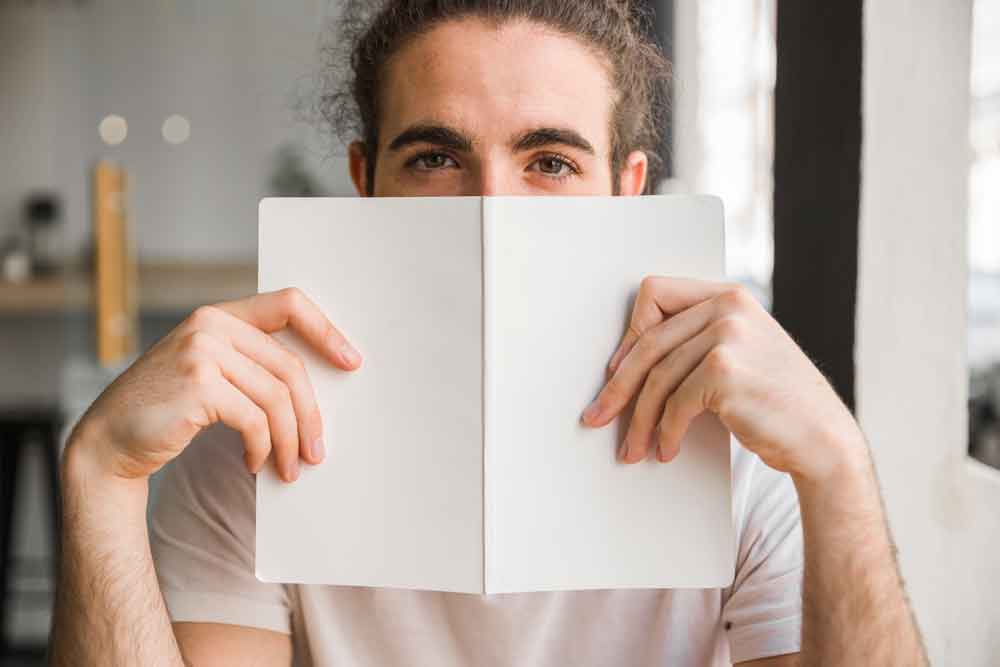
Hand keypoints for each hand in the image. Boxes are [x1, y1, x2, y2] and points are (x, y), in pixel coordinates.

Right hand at [67, 288, 360, 482]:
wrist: (109, 440)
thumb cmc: (167, 410)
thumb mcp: (209, 372)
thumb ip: (250, 364)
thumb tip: (315, 392)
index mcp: (220, 315)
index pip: (289, 304)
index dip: (326, 331)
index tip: (352, 361)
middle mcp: (211, 325)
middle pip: (290, 366)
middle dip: (310, 415)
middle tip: (316, 451)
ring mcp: (202, 351)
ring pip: (276, 397)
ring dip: (288, 440)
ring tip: (289, 468)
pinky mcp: (199, 385)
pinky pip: (255, 420)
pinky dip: (262, 447)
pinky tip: (255, 463)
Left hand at [580, 277, 865, 481]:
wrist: (823, 438)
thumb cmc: (775, 402)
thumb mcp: (740, 353)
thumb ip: (697, 340)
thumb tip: (626, 362)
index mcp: (728, 295)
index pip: (655, 293)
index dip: (630, 334)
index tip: (616, 370)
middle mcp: (728, 307)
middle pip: (647, 342)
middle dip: (617, 387)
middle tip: (597, 416)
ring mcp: (728, 335)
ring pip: (657, 378)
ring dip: (639, 420)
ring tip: (633, 448)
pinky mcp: (724, 370)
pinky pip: (675, 404)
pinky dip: (665, 432)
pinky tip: (665, 450)